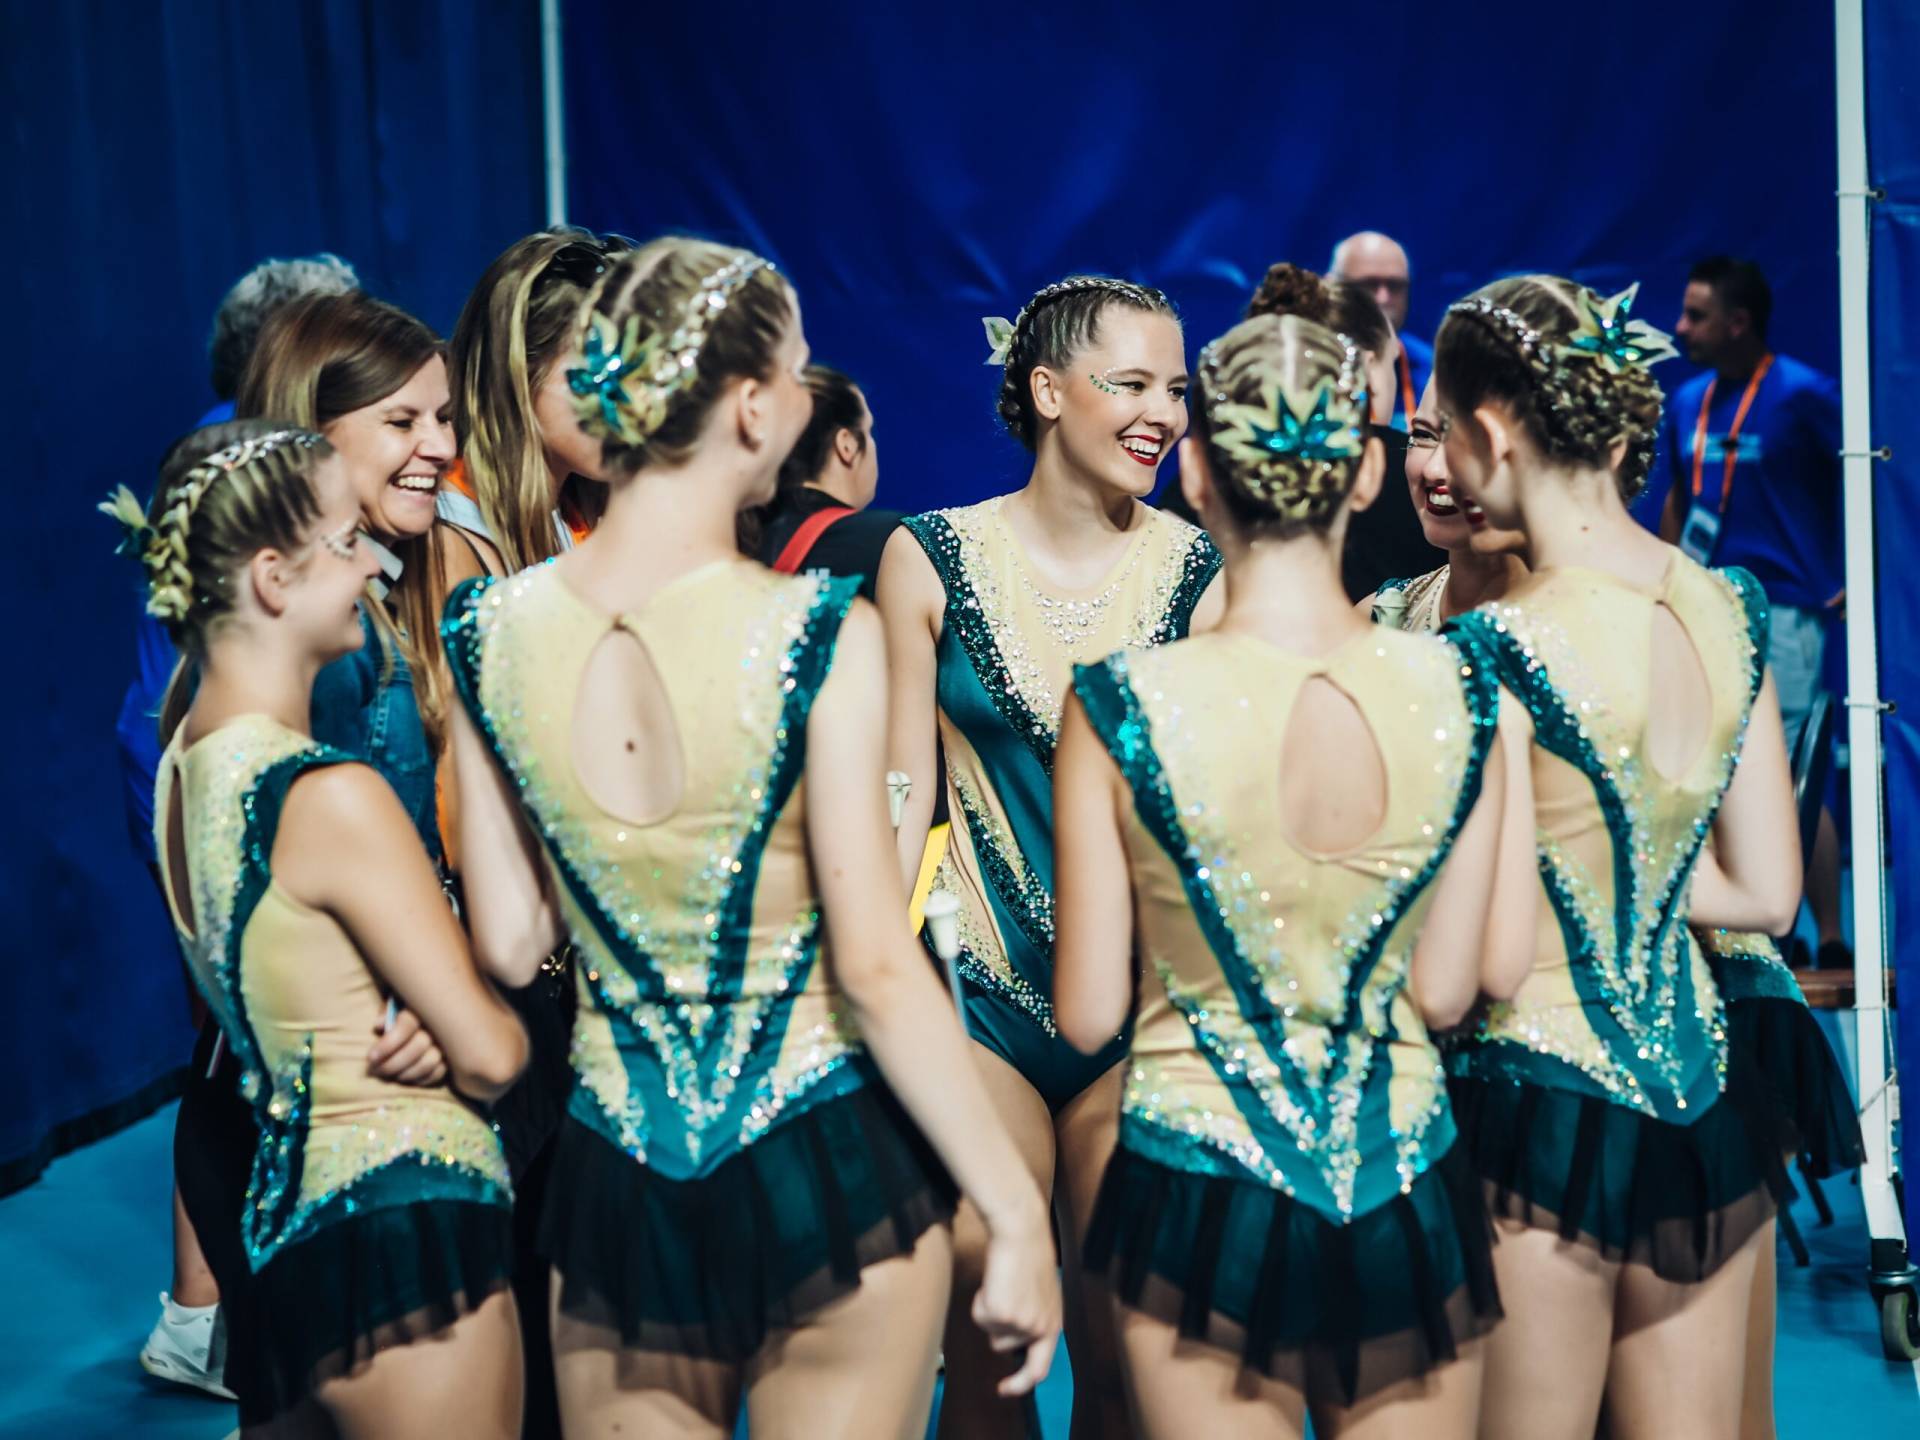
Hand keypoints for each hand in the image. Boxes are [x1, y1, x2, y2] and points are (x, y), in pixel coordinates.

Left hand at [367, 1006, 448, 1086]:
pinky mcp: (452, 1058)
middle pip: (418, 1047)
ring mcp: (448, 1042)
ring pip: (429, 1062)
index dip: (387, 1044)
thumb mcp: (396, 1004)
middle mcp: (439, 1025)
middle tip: (374, 1071)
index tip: (370, 1057)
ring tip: (387, 1076)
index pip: (406, 1026)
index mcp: (422, 1008)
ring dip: (404, 1074)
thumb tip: (379, 1026)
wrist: (435, 1012)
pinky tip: (404, 1078)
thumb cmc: (407, 1009)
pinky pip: (438, 1073)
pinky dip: (419, 1080)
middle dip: (392, 1064)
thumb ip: (387, 1012)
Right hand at [971, 1210, 1061, 1396]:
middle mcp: (1039, 1328)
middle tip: (995, 1303)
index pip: (1040, 1368)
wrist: (1022, 1234)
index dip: (1021, 1384)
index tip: (1005, 1388)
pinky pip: (979, 1316)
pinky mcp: (1001, 1313)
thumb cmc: (1030, 1256)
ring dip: (990, 1310)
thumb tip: (1018, 1335)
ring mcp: (1020, 1323)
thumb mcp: (1042, 1295)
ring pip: (990, 1331)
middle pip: (1004, 1346)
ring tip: (1003, 1283)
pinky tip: (995, 1281)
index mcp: (1053, 1324)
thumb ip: (1035, 1318)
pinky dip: (981, 1300)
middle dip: (996, 1327)